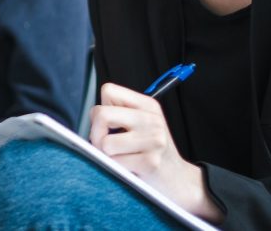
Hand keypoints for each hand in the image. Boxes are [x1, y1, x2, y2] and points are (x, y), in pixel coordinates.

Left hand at [89, 83, 220, 219]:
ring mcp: (153, 140)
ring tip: (121, 157)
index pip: (108, 91)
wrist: (179, 180)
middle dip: (95, 134)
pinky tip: (130, 168)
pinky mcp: (150, 162)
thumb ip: (120, 114)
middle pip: (101, 114)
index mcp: (148, 105)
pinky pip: (115, 163)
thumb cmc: (153, 152)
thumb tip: (91, 117)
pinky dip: (116, 169)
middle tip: (105, 145)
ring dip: (107, 155)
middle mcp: (152, 120)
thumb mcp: (143, 124)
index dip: (102, 109)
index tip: (109, 125)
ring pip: (104, 143)